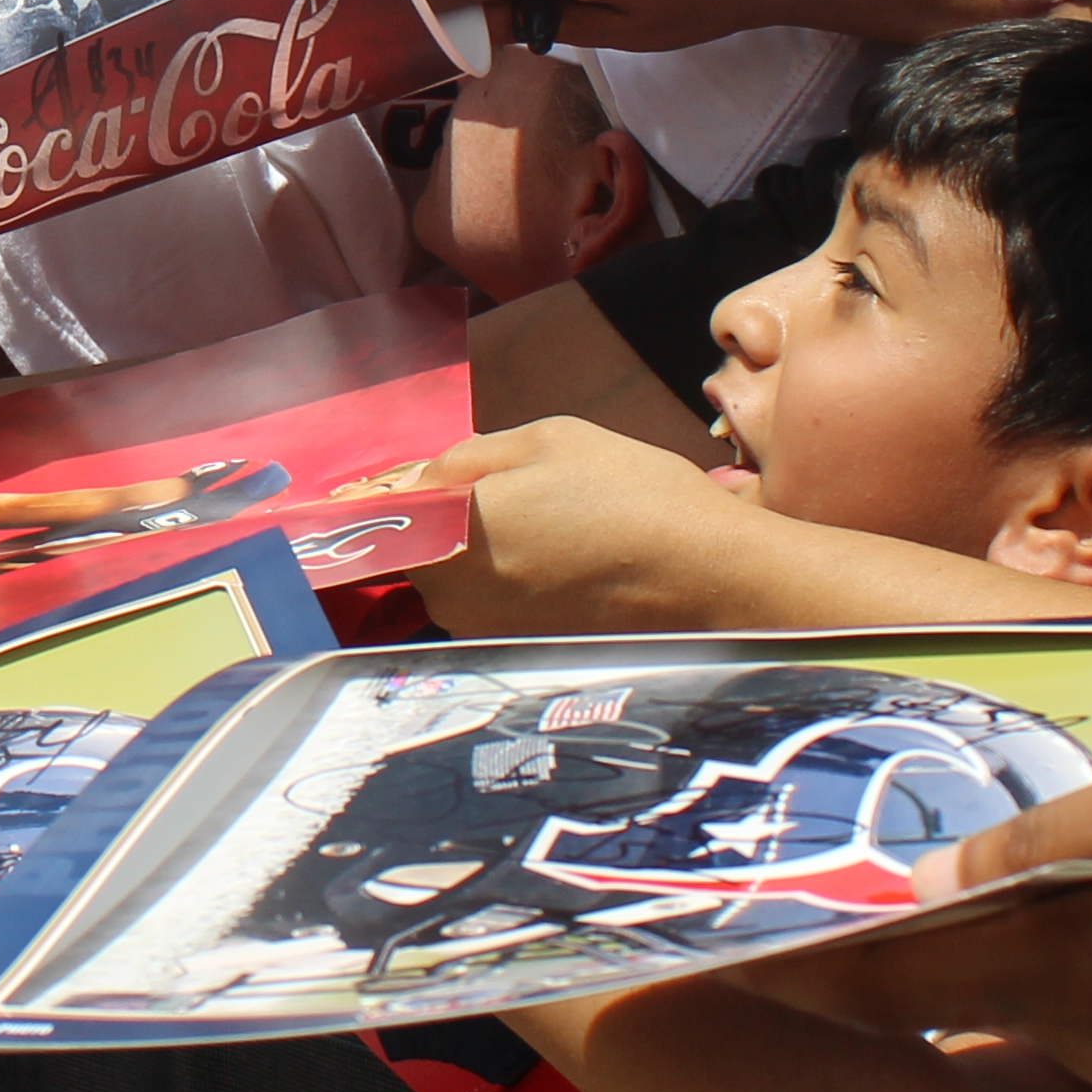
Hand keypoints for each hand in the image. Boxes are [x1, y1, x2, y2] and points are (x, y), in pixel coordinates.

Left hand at [408, 414, 761, 636]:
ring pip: (455, 577)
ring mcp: (483, 629)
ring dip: (481, 553)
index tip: (418, 487)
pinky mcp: (516, 651)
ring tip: (553, 526)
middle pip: (419, 548)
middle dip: (447, 521)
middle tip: (517, 494)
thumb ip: (466, 457)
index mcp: (447, 531)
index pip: (384, 518)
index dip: (396, 497)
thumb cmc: (629, 494)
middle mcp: (450, 593)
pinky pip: (490, 604)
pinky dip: (511, 582)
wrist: (707, 575)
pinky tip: (564, 560)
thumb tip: (423, 479)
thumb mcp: (546, 440)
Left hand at [747, 736, 1091, 1088]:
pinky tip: (970, 898)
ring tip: (822, 887)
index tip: (683, 955)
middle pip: (923, 994)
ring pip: (991, 994)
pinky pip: (1060, 994)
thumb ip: (1061, 833)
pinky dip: (993, 953)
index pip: (887, 976)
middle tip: (726, 907)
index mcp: (1082, 970)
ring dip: (909, 952)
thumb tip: (939, 880)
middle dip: (823, 957)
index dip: (778, 964)